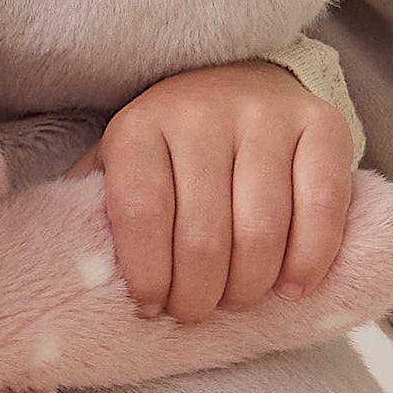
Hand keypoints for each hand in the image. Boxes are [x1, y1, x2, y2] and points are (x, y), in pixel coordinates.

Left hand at [96, 60, 354, 320]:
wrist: (242, 80)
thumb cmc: (172, 150)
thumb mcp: (119, 167)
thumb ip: (94, 212)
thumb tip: (69, 272)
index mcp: (140, 127)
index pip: (142, 213)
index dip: (149, 276)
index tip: (152, 308)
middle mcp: (202, 112)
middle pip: (204, 235)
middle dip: (199, 296)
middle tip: (196, 312)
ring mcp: (266, 116)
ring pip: (261, 231)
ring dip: (249, 287)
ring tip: (238, 300)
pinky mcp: (323, 124)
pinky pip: (322, 208)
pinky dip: (309, 260)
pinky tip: (292, 287)